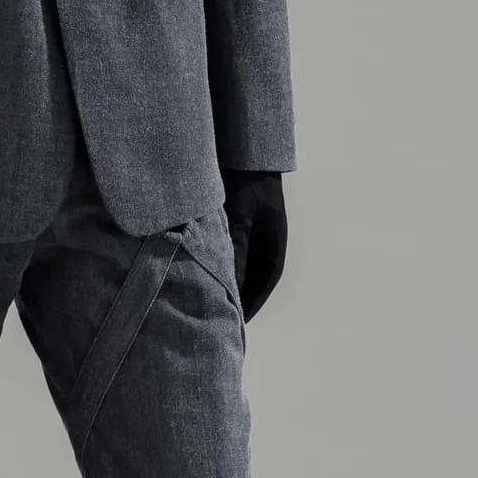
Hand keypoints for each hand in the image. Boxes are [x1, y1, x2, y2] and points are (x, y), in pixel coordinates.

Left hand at [222, 170, 286, 320]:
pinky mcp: (235, 227)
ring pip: (239, 266)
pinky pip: (228, 253)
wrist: (244, 156)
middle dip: (240, 297)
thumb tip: (230, 279)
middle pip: (252, 277)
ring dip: (229, 282)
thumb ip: (236, 248)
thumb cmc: (247, 185)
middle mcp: (264, 242)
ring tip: (211, 300)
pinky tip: (203, 272)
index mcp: (274, 243)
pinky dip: (219, 265)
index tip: (240, 320)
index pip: (264, 280)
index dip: (253, 301)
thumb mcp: (241, 218)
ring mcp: (251, 236)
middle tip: (223, 317)